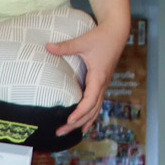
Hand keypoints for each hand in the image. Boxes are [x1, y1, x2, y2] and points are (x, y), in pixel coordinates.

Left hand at [49, 12, 132, 129]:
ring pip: (96, 109)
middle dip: (77, 123)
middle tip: (60, 132)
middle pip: (92, 110)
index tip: (69, 120)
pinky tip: (84, 122)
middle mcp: (103, 84)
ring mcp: (104, 85)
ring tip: (71, 132)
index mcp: (99, 77)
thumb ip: (65, 46)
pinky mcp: (102, 83)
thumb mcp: (83, 41)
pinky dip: (90, 115)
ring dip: (84, 122)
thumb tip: (47, 47)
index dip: (80, 112)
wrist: (117, 32)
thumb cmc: (101, 37)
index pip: (90, 101)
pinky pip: (97, 103)